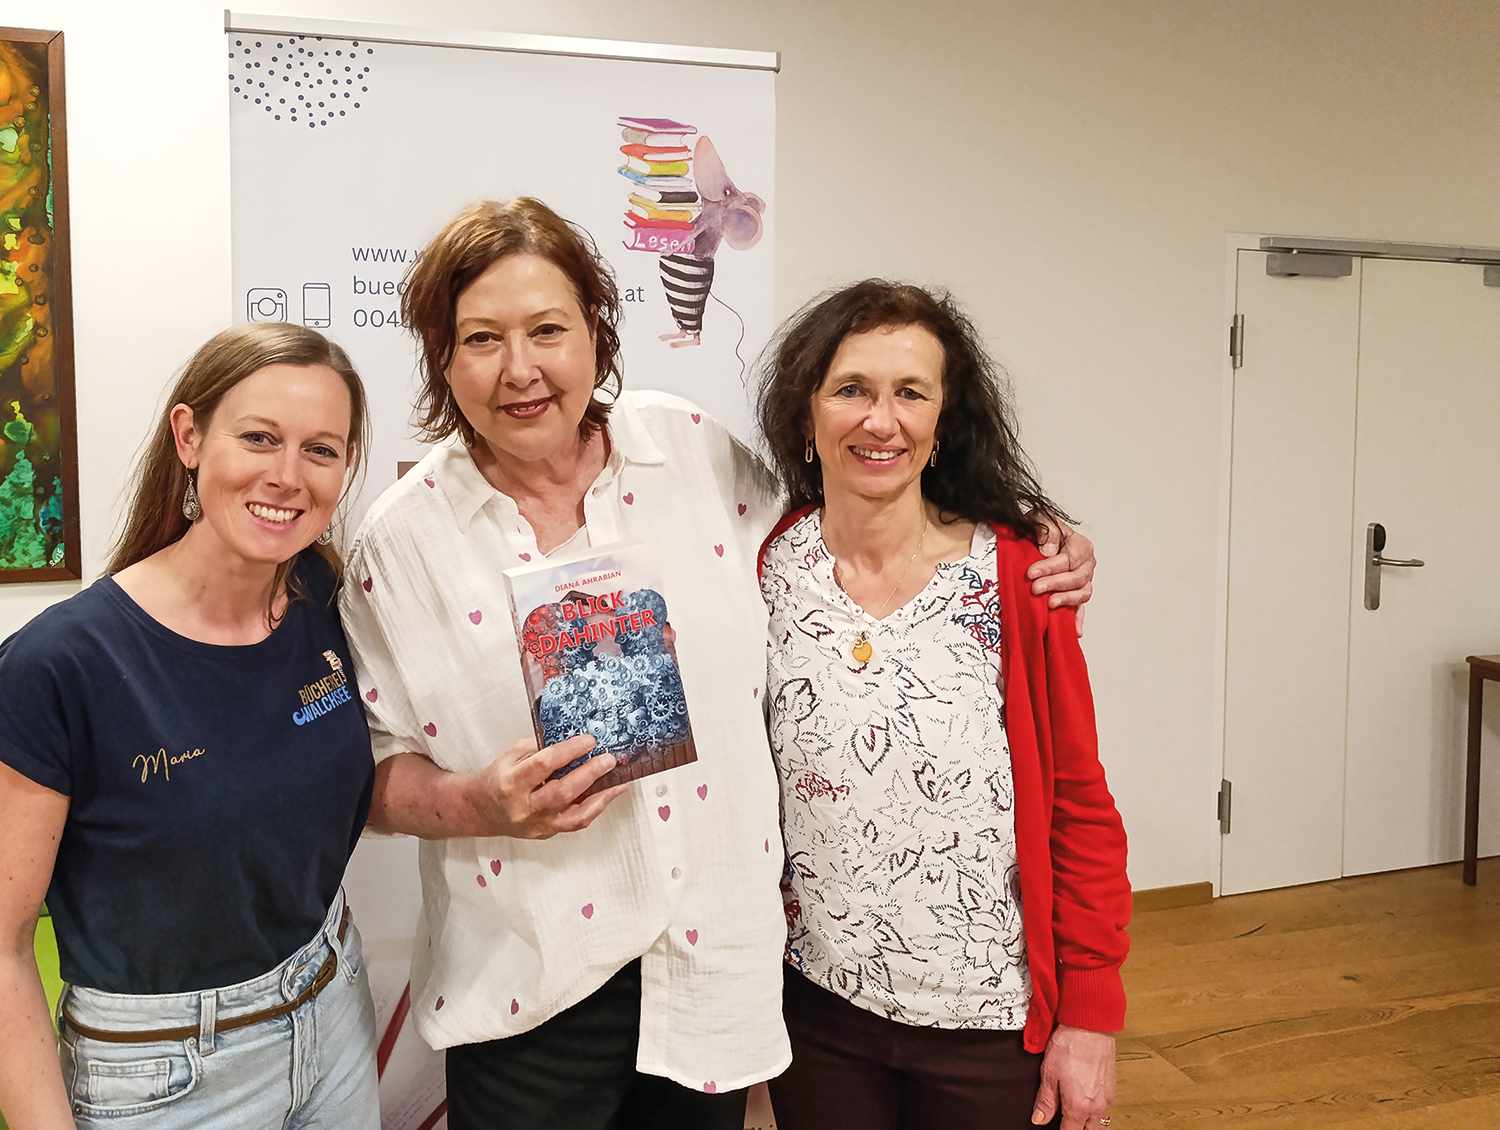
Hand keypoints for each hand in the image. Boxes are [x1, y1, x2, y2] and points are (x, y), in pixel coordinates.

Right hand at [469, 735, 626, 838]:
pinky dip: (594, 809)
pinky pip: (575, 823)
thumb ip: (540, 747)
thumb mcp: (512, 755)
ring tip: (617, 782)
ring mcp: (537, 823)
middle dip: (590, 774)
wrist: (482, 810)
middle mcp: (525, 806)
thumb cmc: (499, 779)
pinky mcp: (546, 833)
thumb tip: (574, 741)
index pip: (544, 765)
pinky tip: (606, 795)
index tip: (588, 741)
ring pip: (575, 815)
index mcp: (512, 782)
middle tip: (608, 760)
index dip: (569, 751)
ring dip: (600, 797)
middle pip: (563, 791)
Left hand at [1026, 516, 1094, 634]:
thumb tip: (1049, 550)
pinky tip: (1075, 631)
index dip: (1051, 567)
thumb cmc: (1040, 530)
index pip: (1069, 558)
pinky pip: (1081, 608)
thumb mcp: (1040, 519)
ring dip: (1067, 599)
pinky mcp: (1076, 595)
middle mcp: (1086, 564)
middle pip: (1077, 577)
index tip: (1031, 573)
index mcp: (1080, 545)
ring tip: (1050, 604)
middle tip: (1036, 588)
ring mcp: (1083, 581)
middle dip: (1056, 584)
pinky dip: (1078, 619)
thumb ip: (1046, 529)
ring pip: (1083, 593)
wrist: (1034, 540)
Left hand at [1031, 1025, 1114, 1127]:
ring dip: (1088, 1124)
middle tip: (1065, 1121)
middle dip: (1077, 1129)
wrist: (1089, 1026)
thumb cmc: (1069, 1046)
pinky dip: (1096, 1112)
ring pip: (1099, 1123)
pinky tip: (1085, 1101)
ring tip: (1074, 1114)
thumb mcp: (1049, 1075)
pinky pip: (1105, 1110)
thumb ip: (1045, 1102)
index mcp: (1079, 1107)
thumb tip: (1039, 1120)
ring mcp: (1107, 1098)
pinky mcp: (1111, 1088)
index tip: (1053, 1127)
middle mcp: (1096, 1107)